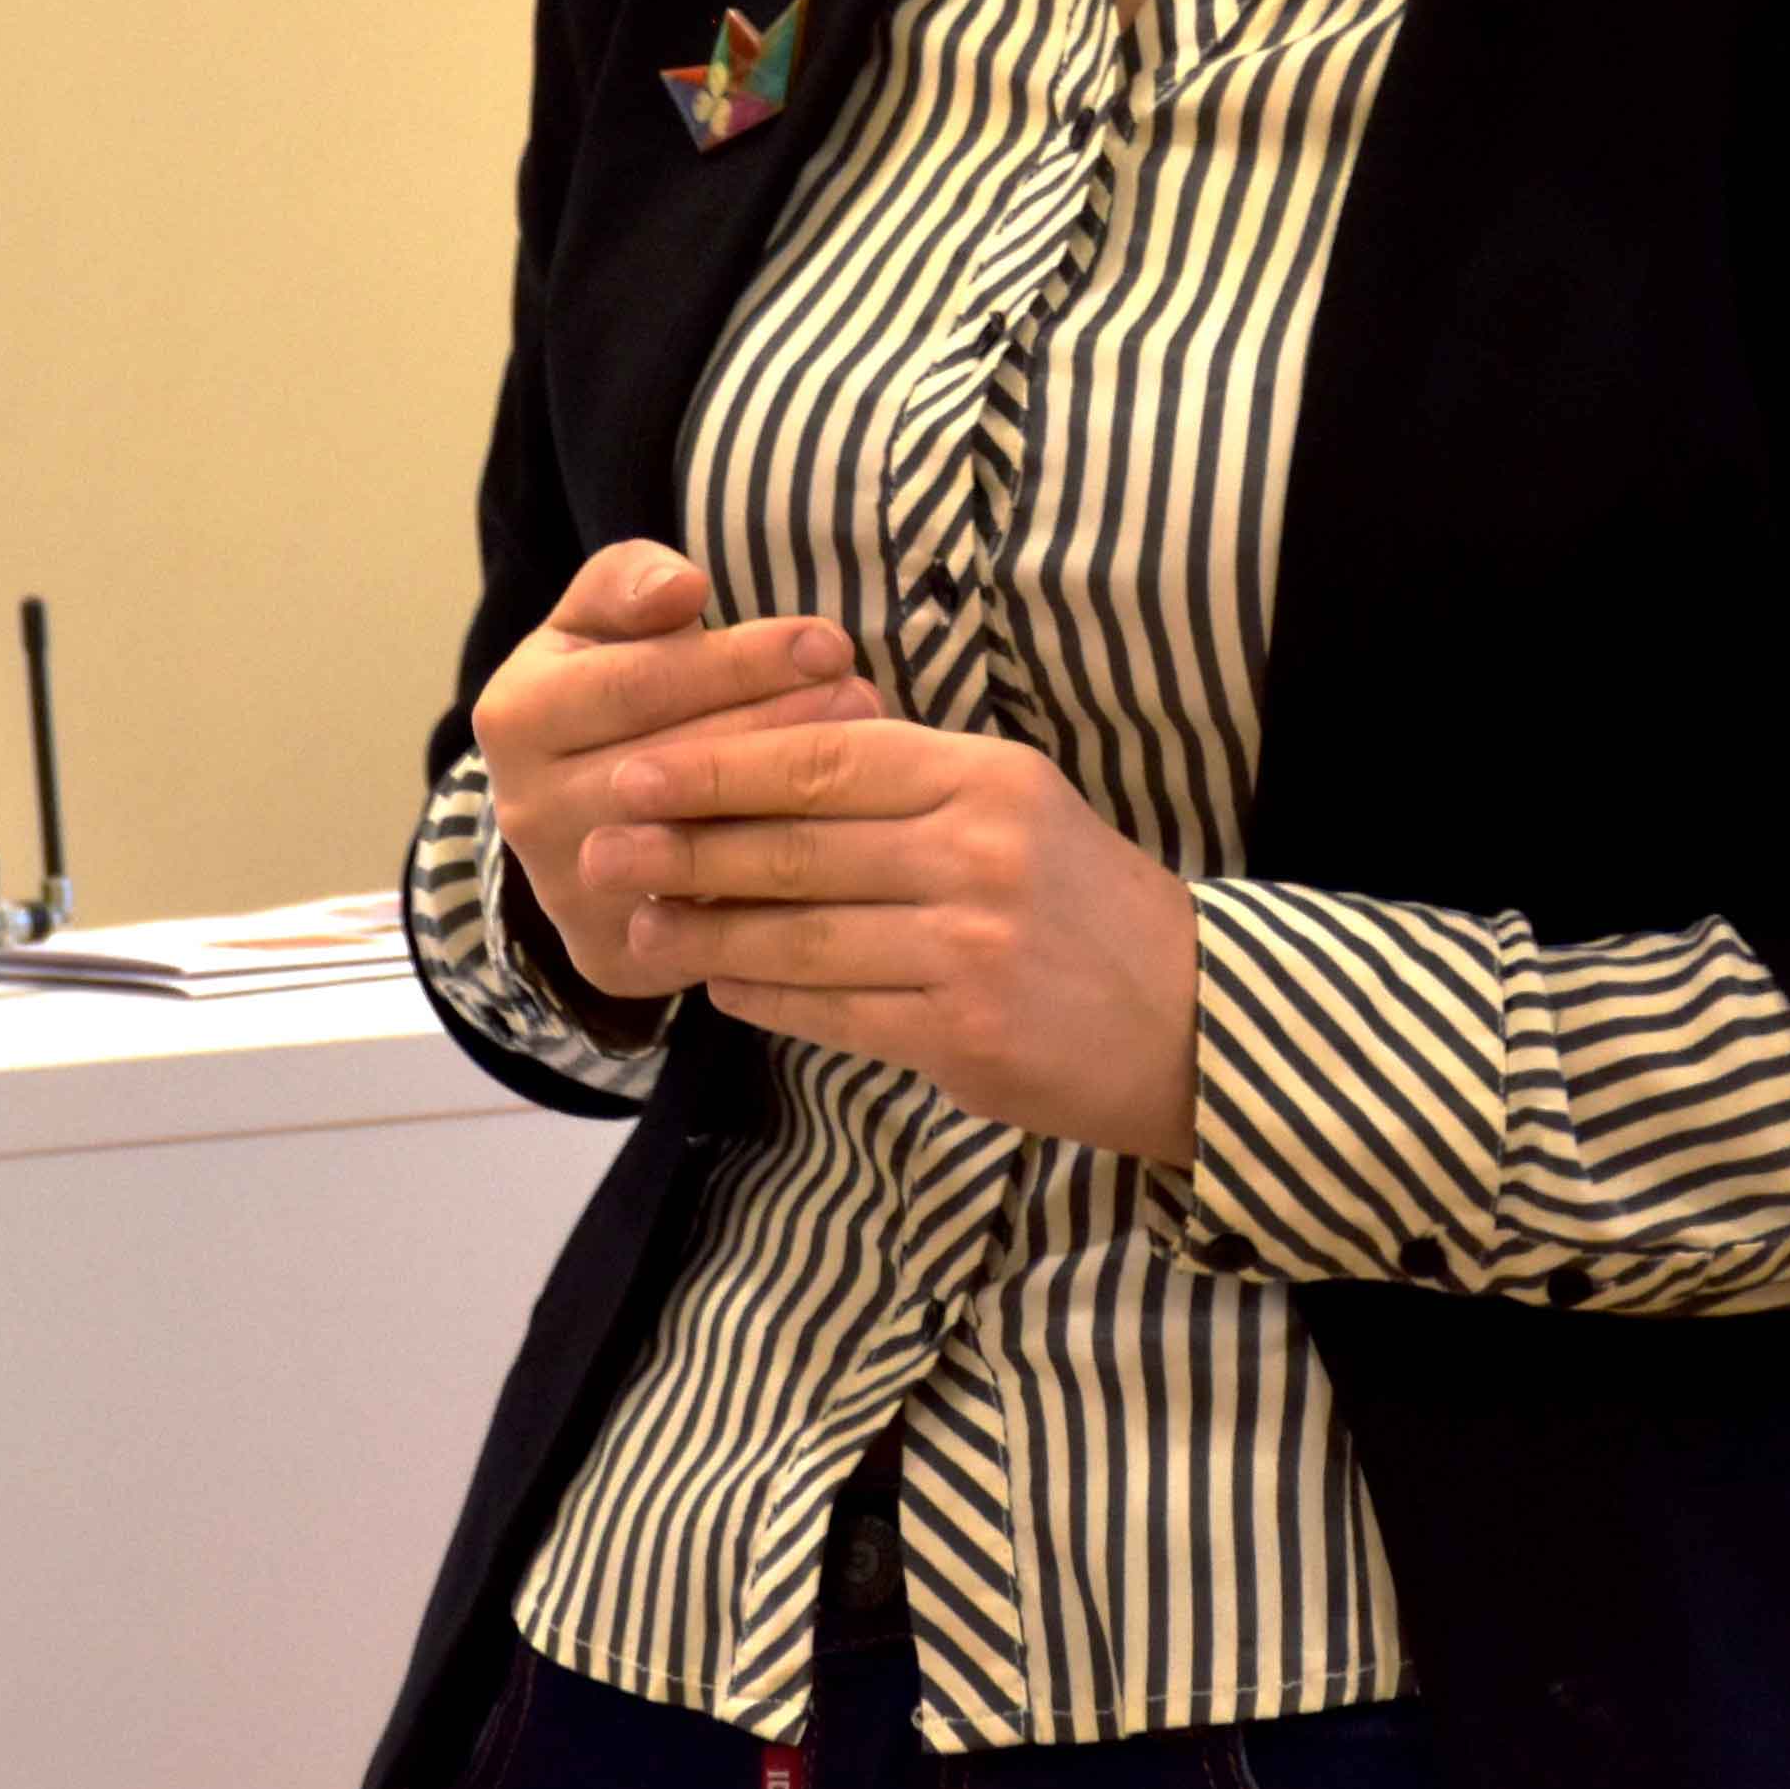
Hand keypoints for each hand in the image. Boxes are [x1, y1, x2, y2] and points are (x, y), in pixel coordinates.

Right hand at [470, 544, 883, 1005]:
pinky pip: (713, 922)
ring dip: (790, 801)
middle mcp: (528, 812)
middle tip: (863, 696)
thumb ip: (628, 584)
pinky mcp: (615, 957)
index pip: (639, 683)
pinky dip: (782, 881)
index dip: (740, 661)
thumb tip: (680, 587)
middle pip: (673, 768)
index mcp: (517, 717)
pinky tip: (841, 834)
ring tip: (867, 752)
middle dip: (779, 727)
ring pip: (696, 847)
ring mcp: (570, 892)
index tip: (827, 640)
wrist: (570, 817)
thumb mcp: (597, 625)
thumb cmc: (604, 695)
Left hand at [580, 717, 1200, 1167]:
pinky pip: (831, 1009)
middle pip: (799, 843)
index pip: (827, 755)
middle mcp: (978, 850)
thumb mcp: (1014, 808)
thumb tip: (766, 763)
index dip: (721, 762)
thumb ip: (905, 785)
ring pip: (801, 932)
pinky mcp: (962, 1033)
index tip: (637, 766)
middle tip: (598, 844)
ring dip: (706, 927)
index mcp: (985, 776)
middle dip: (686, 844)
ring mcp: (970, 945)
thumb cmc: (1083, 905)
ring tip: (638, 921)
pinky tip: (718, 981)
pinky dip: (764, 995)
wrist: (1191, 1018)